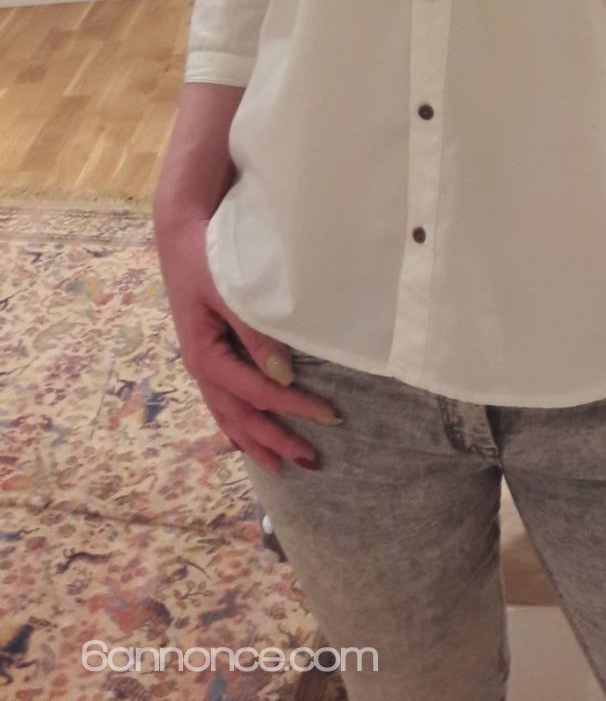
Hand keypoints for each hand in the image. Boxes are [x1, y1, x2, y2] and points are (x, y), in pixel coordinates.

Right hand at [155, 211, 336, 474]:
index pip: (257, 393)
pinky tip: (247, 441)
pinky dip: (237, 425)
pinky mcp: (207, 356)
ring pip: (228, 415)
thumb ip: (256, 334)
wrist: (180, 234)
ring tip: (281, 466)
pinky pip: (223, 401)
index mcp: (205, 356)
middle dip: (274, 441)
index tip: (329, 415)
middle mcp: (201, 369)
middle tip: (311, 461)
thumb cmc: (208, 260)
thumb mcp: (231, 292)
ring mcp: (202, 365)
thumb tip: (282, 377)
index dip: (294, 408)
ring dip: (255, 441)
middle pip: (240, 416)